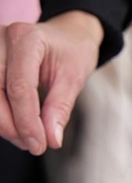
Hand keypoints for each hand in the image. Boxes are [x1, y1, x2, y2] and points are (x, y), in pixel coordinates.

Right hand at [0, 11, 102, 154]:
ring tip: (27, 139)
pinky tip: (15, 127)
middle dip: (10, 125)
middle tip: (33, 145)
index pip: (19, 87)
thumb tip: (51, 140)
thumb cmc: (72, 54)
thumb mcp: (74, 79)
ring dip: (2, 123)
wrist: (66, 36)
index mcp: (27, 39)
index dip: (26, 121)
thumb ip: (60, 108)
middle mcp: (1, 40)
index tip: (39, 146)